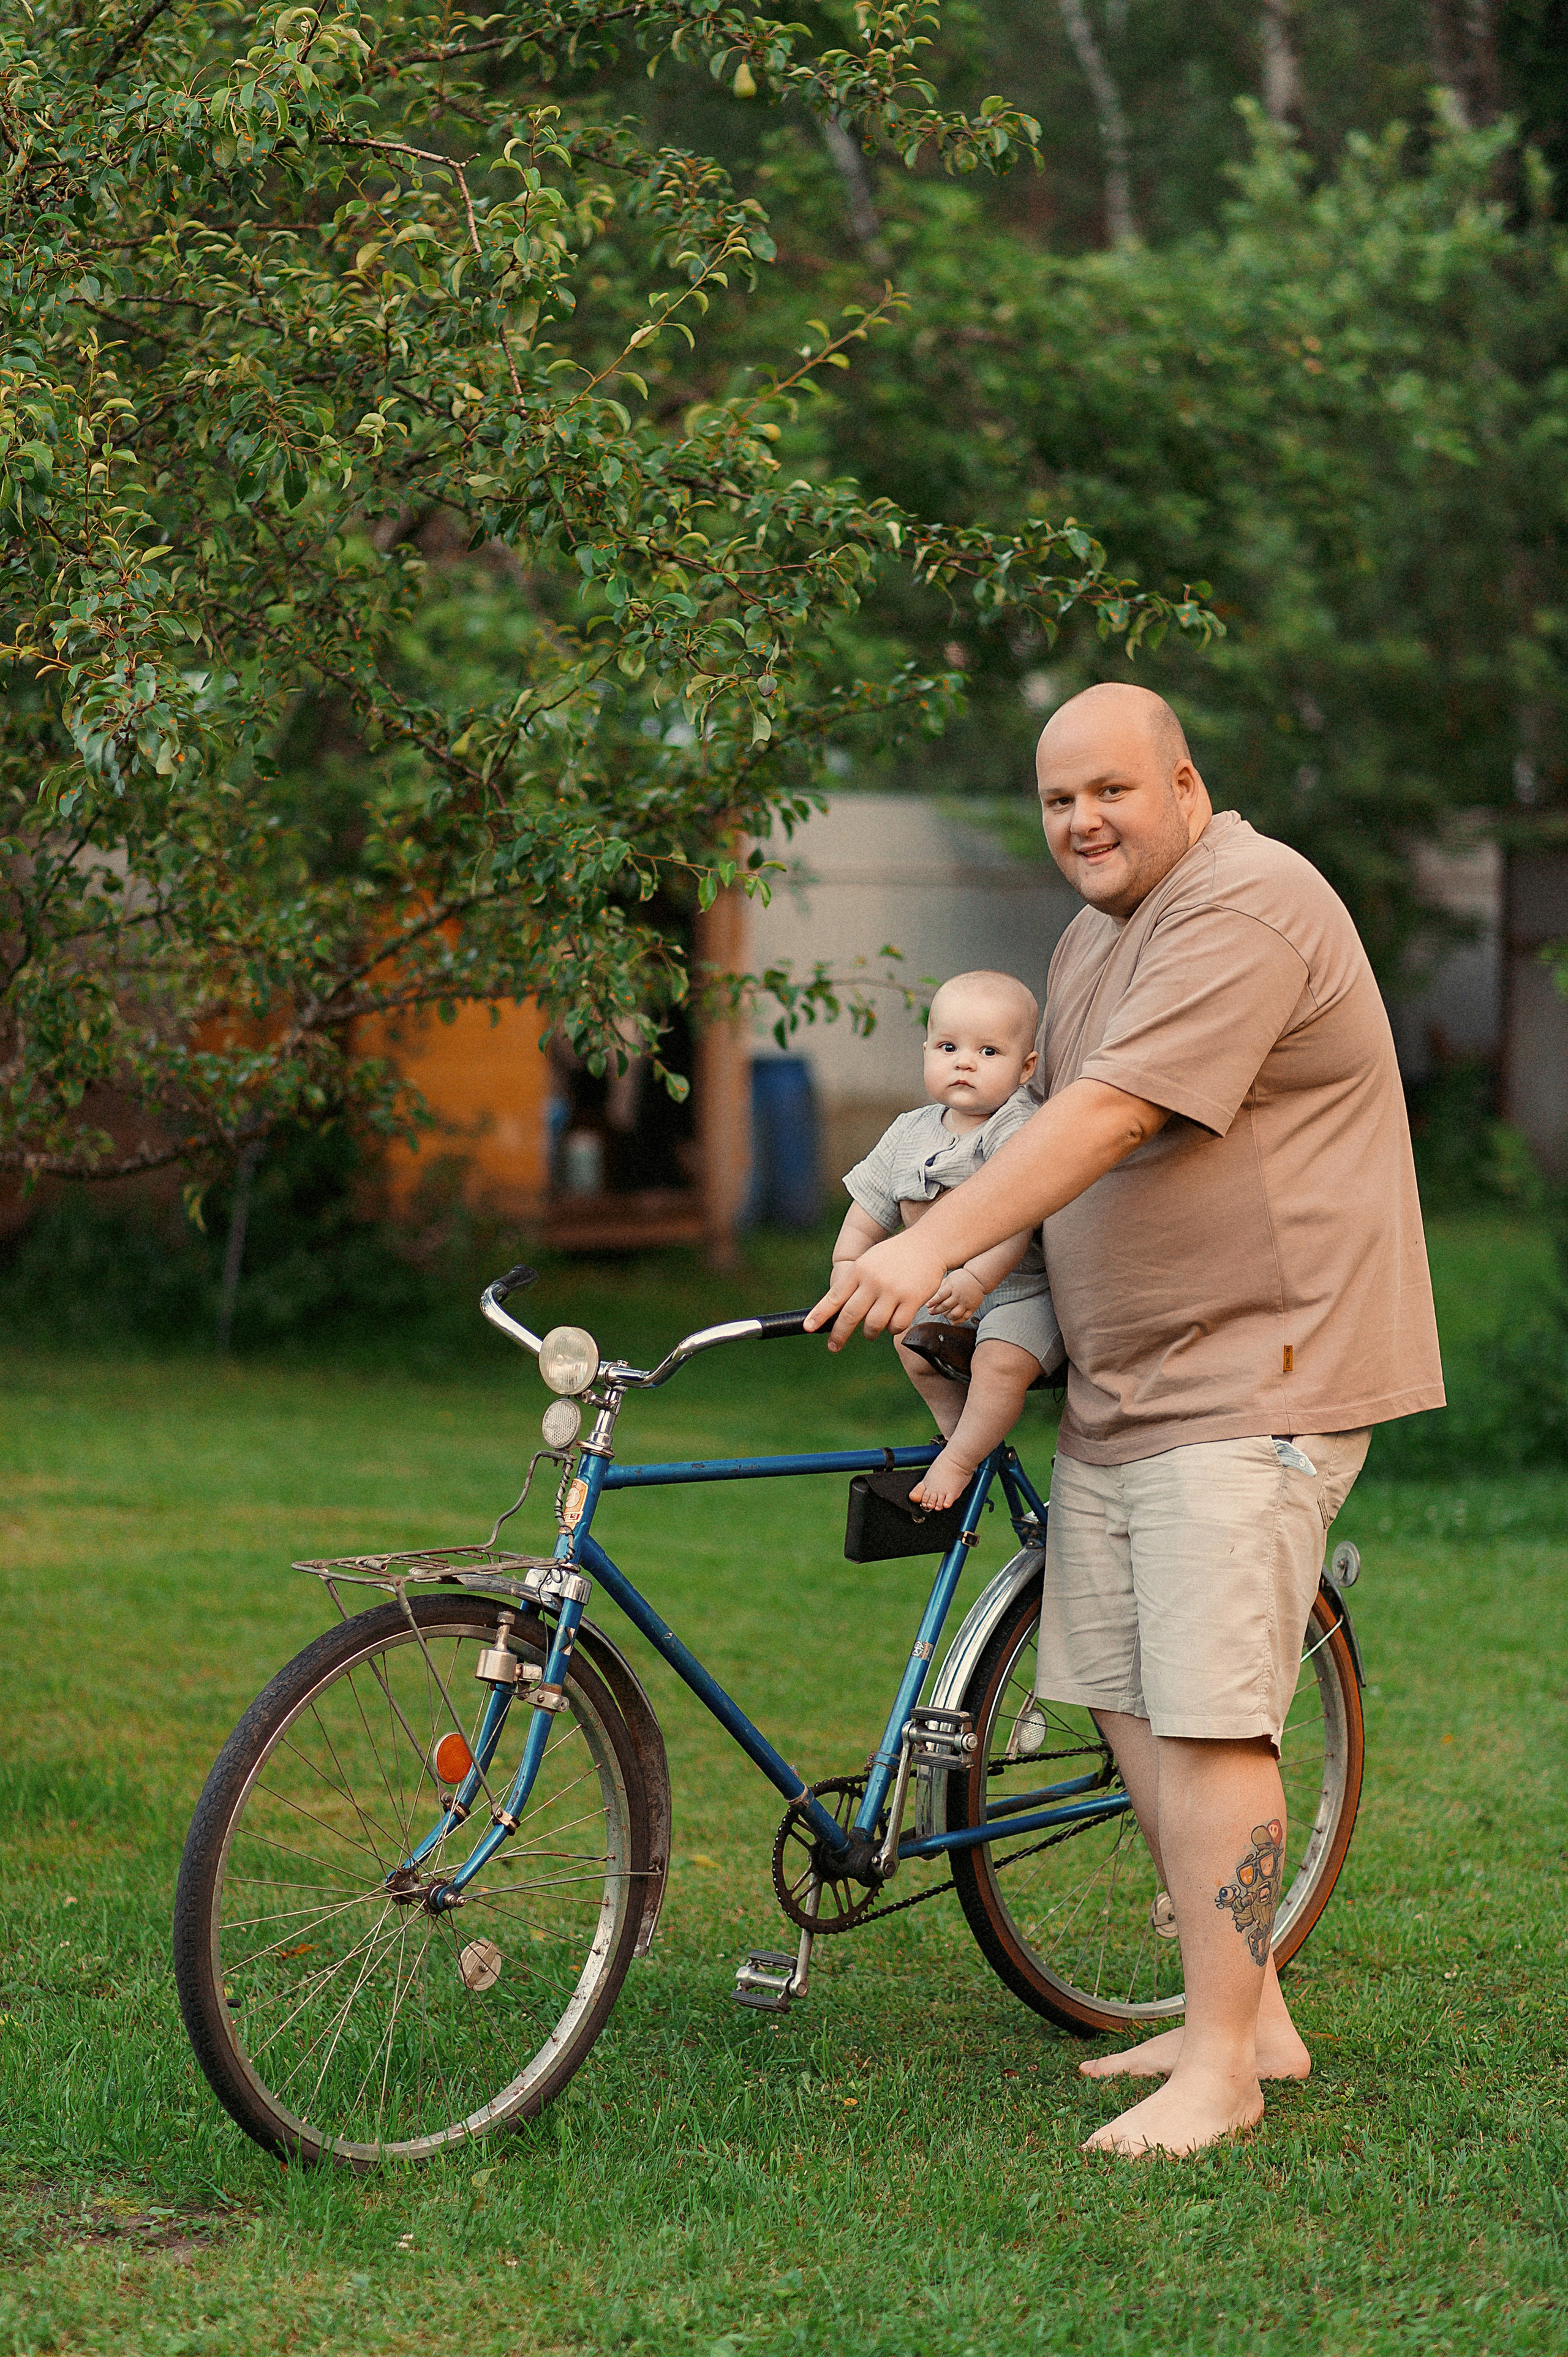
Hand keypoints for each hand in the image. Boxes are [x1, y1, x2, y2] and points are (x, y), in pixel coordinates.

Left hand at [805, 1229, 948, 1351]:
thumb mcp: (868, 1262)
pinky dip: (892, 1329)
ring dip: (869, 1333)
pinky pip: (896, 1326)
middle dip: (839, 1334)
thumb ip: (854, 1284)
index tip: (808, 1327)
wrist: (928, 1244)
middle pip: (850, 1315)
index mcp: (859, 1270)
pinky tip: (893, 1322)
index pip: (834, 1296)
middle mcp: (873, 1280)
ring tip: (870, 1331)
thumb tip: (837, 1313)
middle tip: (834, 1346)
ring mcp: (893, 1290)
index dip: (819, 1314)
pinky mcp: (912, 1299)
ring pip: (873, 1325)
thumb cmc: (894, 1256)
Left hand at [924, 1267, 983, 1321]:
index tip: (928, 1305)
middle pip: (946, 1306)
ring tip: (943, 1314)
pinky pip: (964, 1317)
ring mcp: (966, 1303)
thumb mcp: (949, 1278)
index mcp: (952, 1287)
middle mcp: (959, 1296)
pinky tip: (952, 1321)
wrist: (978, 1278)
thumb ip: (941, 1287)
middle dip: (936, 1310)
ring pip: (954, 1314)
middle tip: (931, 1311)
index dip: (933, 1302)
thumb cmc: (962, 1277)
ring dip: (946, 1316)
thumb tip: (930, 1296)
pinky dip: (957, 1321)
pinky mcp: (972, 1308)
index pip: (940, 1296)